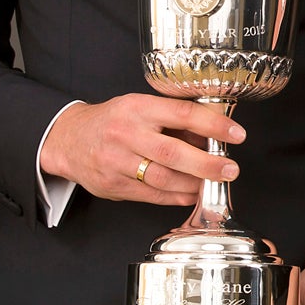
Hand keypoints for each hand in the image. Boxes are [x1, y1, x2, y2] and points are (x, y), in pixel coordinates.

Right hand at [41, 94, 243, 205]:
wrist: (68, 139)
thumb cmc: (111, 121)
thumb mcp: (139, 107)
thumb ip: (172, 118)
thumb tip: (213, 132)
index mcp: (137, 108)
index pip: (182, 114)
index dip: (213, 125)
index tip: (236, 134)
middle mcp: (126, 134)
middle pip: (172, 152)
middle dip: (207, 163)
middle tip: (230, 169)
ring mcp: (117, 162)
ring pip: (162, 178)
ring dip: (193, 184)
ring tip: (213, 183)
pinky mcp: (113, 185)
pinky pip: (151, 195)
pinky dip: (176, 197)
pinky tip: (192, 194)